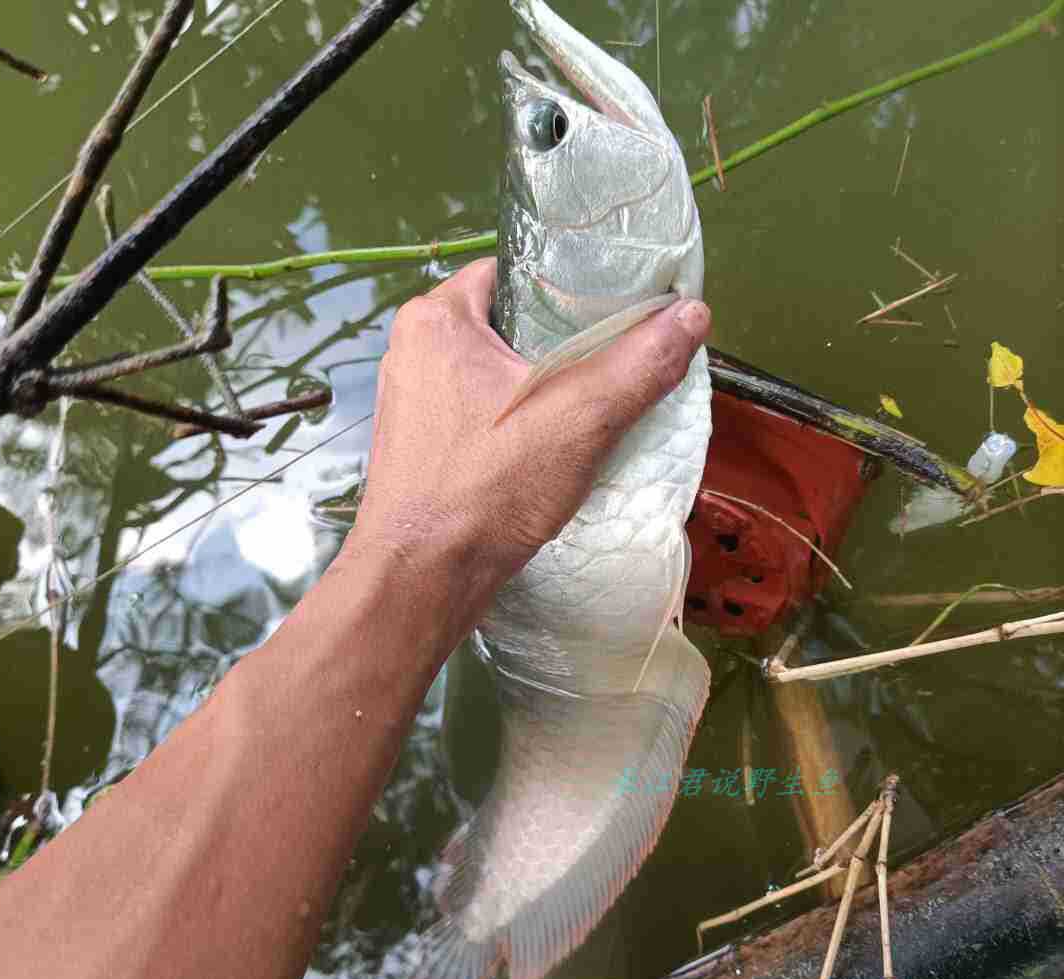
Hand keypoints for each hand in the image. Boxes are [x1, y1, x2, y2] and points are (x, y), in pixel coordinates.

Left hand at [349, 257, 710, 622]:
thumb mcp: (579, 417)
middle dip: (563, 342)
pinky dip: (518, 420)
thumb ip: (640, 362)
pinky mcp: (419, 444)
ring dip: (543, 386)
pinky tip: (553, 444)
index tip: (618, 310)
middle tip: (615, 360)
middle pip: (510, 323)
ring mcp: (412, 400)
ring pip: (496, 371)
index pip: (516, 272)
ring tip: (592, 402)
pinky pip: (480, 410)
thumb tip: (693, 314)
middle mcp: (414, 350)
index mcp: (435, 318)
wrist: (420, 580)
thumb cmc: (486, 490)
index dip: (572, 287)